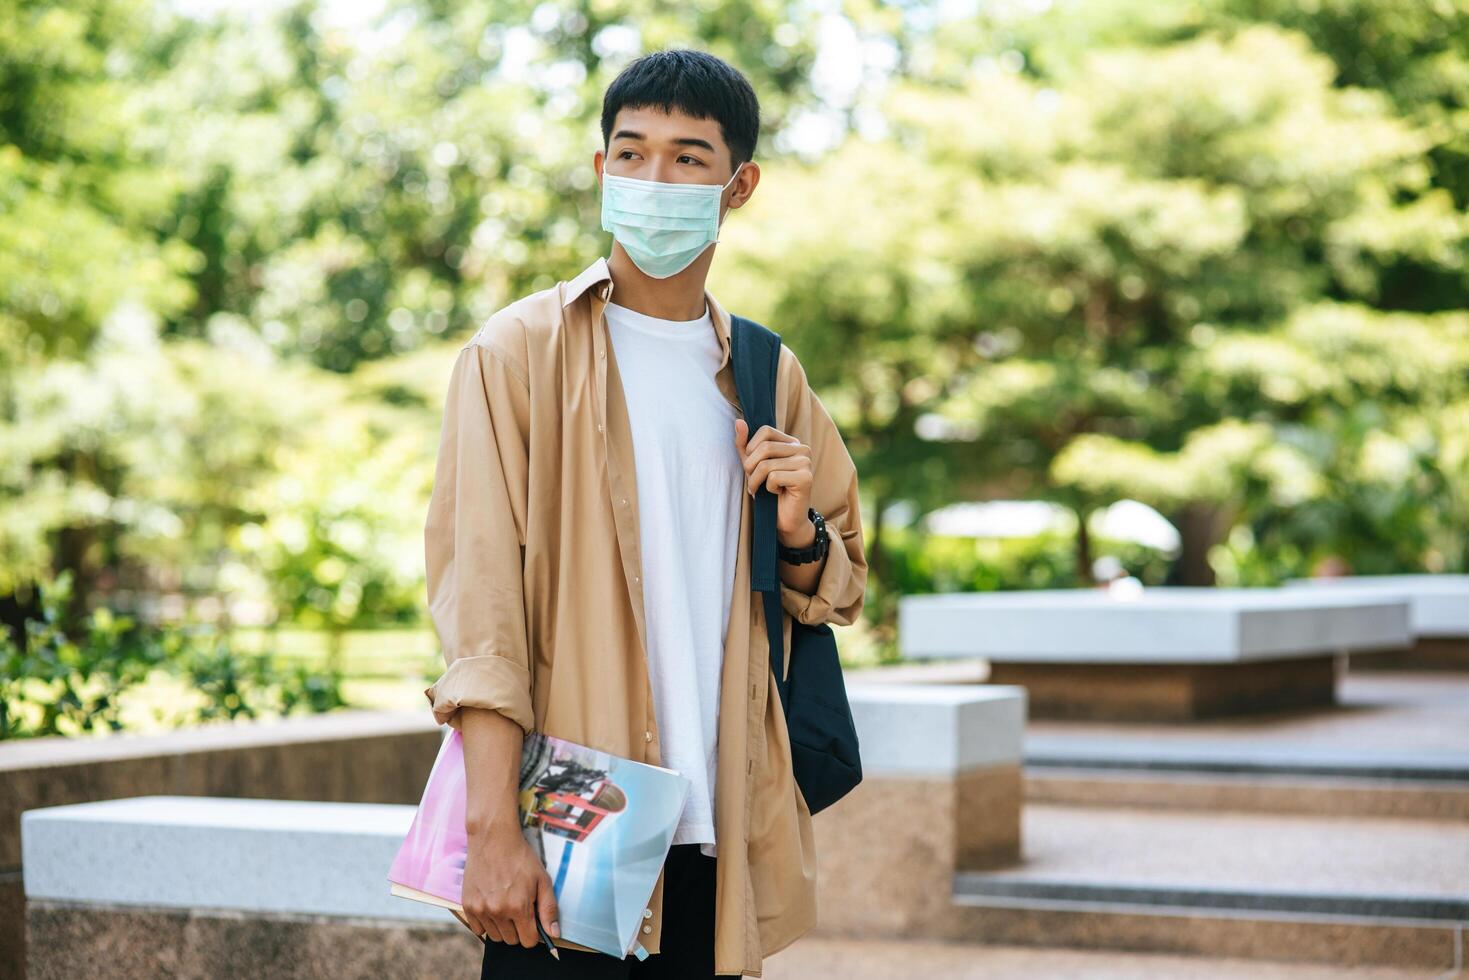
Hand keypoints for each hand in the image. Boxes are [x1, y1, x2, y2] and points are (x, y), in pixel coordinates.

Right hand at [461, 821, 559, 947]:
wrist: (493, 838)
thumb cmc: (520, 857)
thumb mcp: (542, 880)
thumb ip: (548, 909)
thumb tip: (554, 934)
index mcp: (519, 907)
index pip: (528, 942)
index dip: (533, 934)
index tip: (532, 922)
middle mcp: (498, 911)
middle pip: (511, 941)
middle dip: (519, 930)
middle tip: (519, 909)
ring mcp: (481, 909)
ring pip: (495, 936)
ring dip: (502, 927)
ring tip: (505, 905)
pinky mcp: (468, 905)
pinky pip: (478, 929)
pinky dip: (486, 922)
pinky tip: (492, 905)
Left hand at [733, 418, 814, 544]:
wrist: (785, 520)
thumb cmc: (769, 492)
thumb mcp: (752, 465)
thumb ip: (744, 445)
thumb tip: (739, 421)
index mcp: (791, 442)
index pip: (766, 430)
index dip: (751, 448)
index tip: (751, 466)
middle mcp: (802, 448)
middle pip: (765, 448)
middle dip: (751, 467)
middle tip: (753, 482)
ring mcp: (806, 462)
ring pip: (767, 464)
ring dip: (756, 481)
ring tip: (761, 490)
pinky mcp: (806, 478)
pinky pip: (774, 477)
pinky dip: (768, 489)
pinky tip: (777, 494)